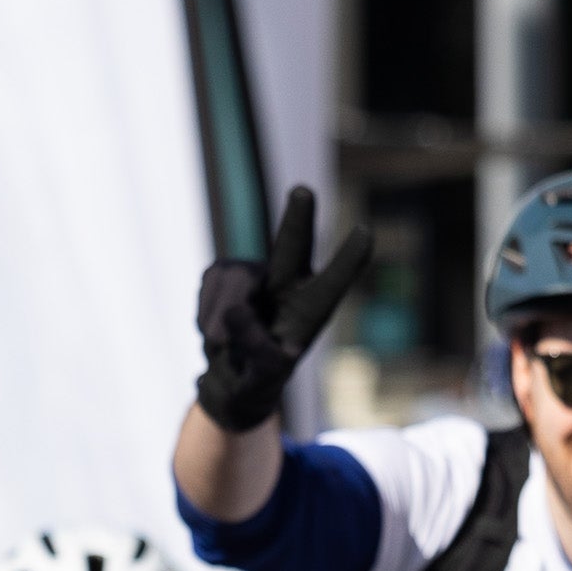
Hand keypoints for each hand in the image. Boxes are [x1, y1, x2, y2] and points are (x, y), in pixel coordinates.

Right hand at [193, 184, 371, 434]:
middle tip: (303, 192)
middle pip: (294, 246)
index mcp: (312, 309)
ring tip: (225, 346)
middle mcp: (289, 282)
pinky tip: (217, 328)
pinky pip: (210, 282)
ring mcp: (256, 272)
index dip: (347, 260)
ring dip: (220, 319)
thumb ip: (255, 348)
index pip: (333, 284)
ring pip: (234, 280)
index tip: (366, 233)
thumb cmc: (260, 378)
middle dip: (297, 220)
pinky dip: (205, 313)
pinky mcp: (225, 271)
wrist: (231, 375)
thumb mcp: (263, 377)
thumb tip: (236, 310)